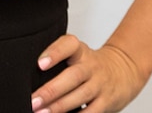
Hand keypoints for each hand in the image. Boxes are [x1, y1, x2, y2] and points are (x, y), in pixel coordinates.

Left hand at [30, 36, 144, 112]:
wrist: (122, 71)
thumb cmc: (89, 64)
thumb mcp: (76, 53)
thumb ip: (57, 58)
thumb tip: (29, 75)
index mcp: (80, 50)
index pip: (68, 45)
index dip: (55, 52)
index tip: (39, 63)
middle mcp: (90, 66)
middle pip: (72, 76)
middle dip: (51, 90)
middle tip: (33, 100)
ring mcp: (99, 85)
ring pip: (81, 96)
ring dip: (60, 107)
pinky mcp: (106, 103)